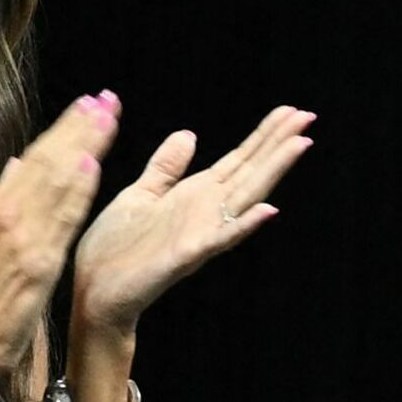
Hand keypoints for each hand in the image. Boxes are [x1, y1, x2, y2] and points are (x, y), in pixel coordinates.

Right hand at [0, 93, 120, 377]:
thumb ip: (7, 198)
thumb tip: (17, 160)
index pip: (36, 156)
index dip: (64, 127)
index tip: (88, 101)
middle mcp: (7, 212)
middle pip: (48, 159)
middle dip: (79, 125)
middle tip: (106, 96)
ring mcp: (21, 235)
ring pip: (56, 180)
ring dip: (83, 144)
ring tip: (106, 115)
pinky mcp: (37, 259)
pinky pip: (60, 218)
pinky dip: (74, 189)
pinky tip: (90, 164)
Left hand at [69, 105, 309, 337]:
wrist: (94, 292)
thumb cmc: (114, 248)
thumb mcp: (140, 195)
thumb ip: (166, 167)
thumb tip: (189, 134)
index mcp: (195, 194)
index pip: (239, 159)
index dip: (264, 135)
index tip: (289, 110)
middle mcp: (206, 210)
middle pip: (251, 171)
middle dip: (278, 143)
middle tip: (306, 115)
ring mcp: (202, 232)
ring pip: (246, 196)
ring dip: (273, 171)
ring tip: (300, 145)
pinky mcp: (188, 254)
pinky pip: (221, 238)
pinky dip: (245, 224)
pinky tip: (268, 210)